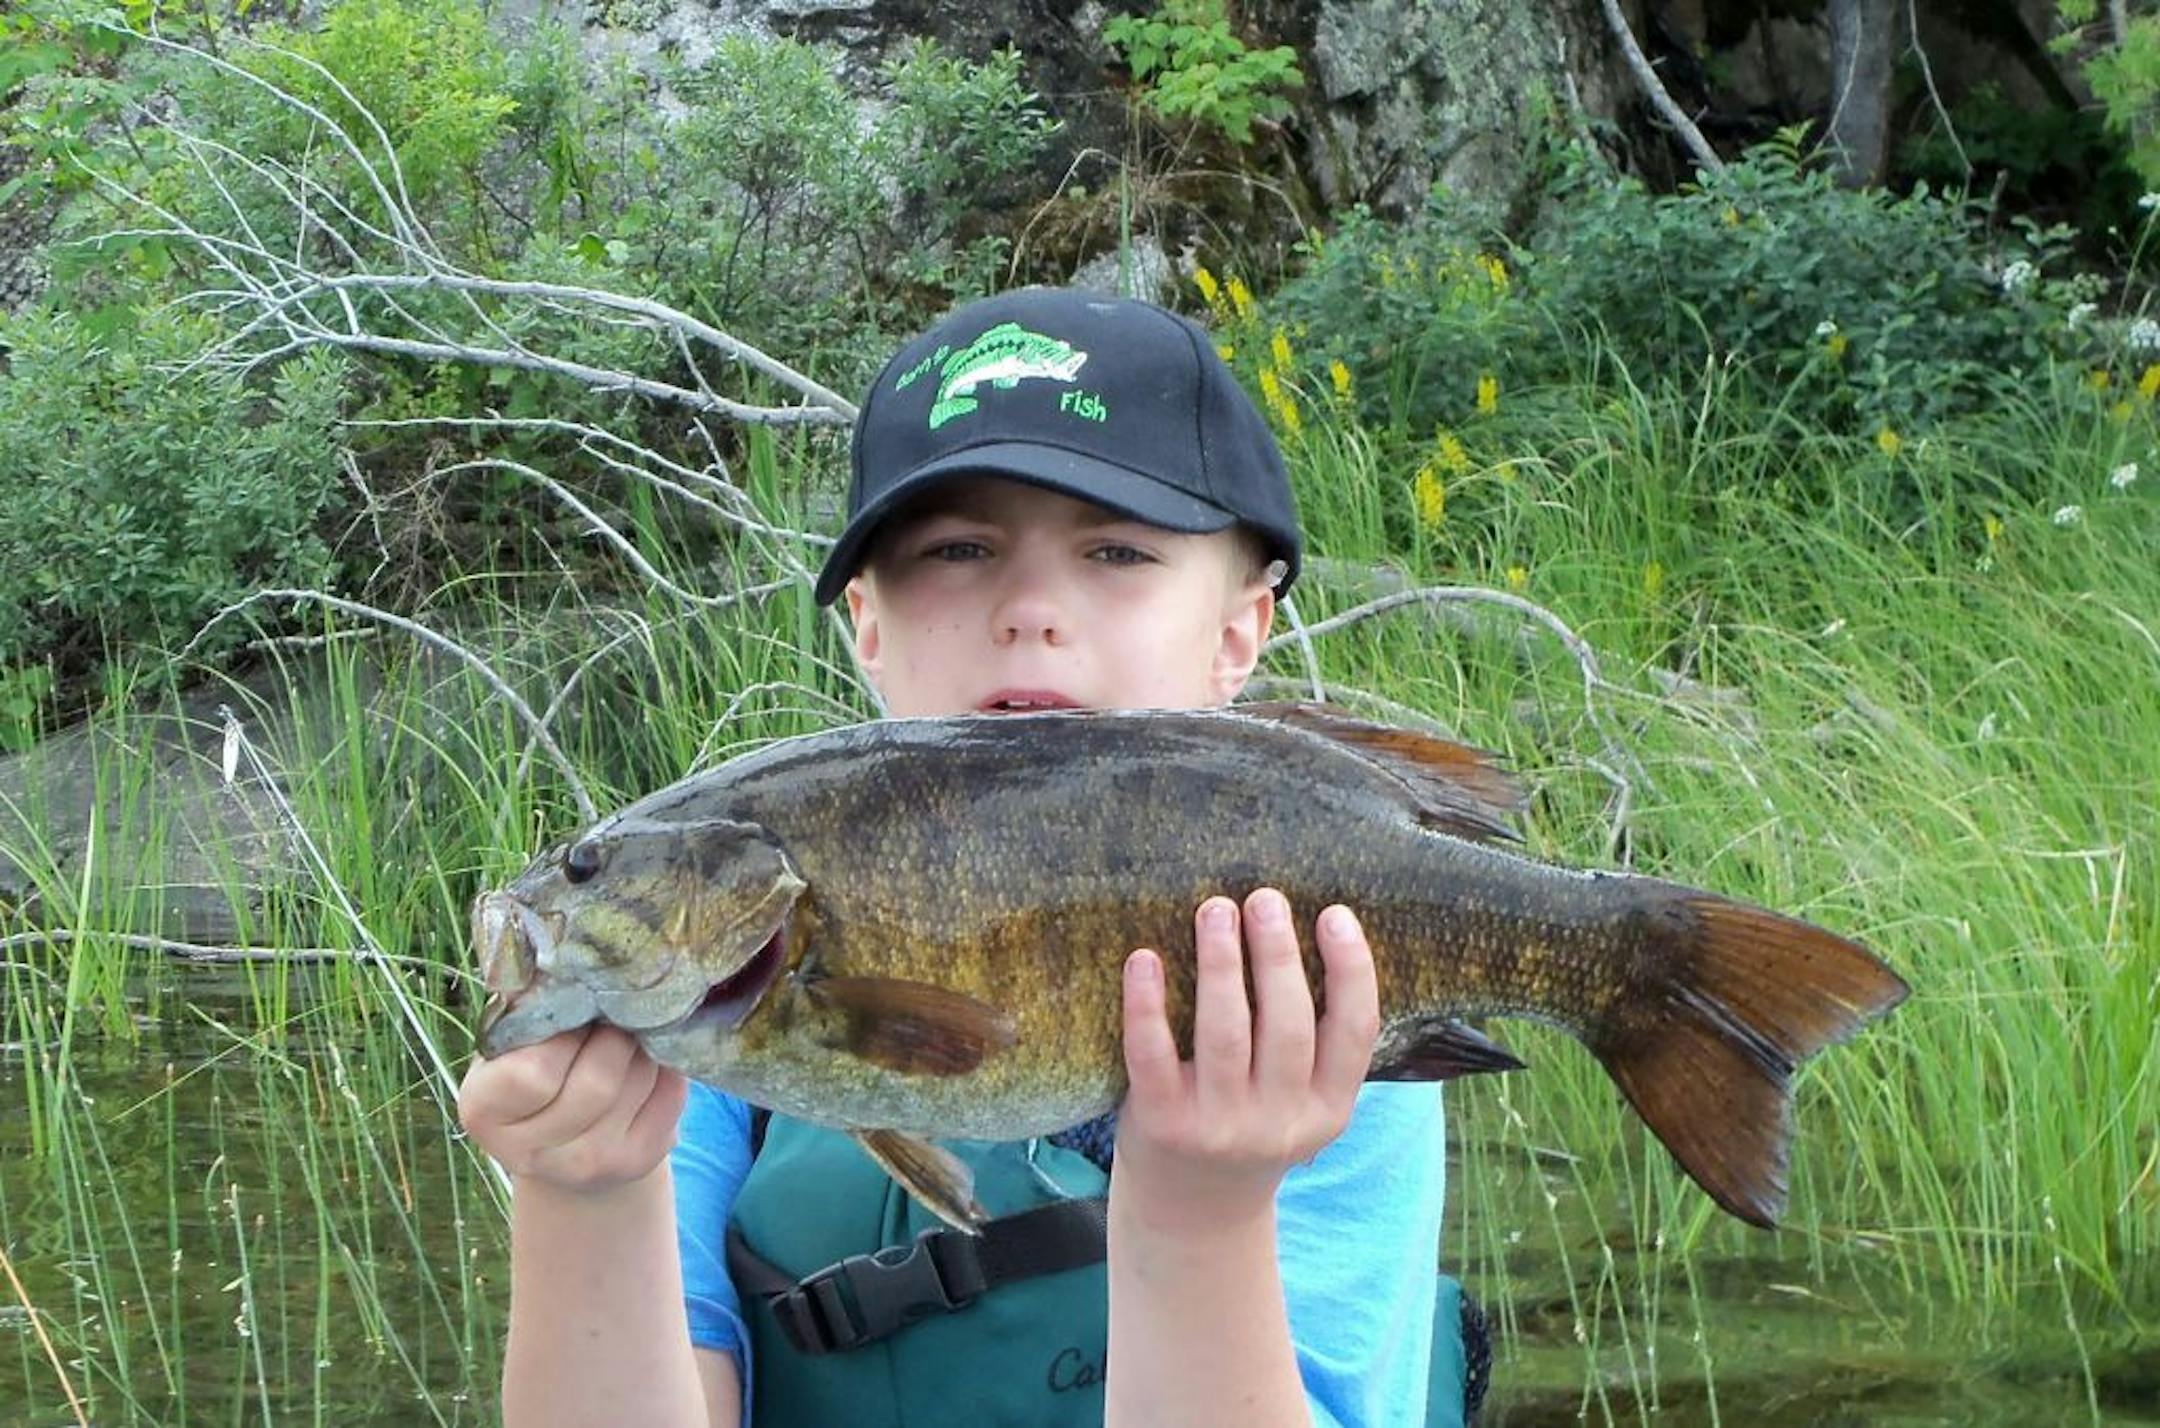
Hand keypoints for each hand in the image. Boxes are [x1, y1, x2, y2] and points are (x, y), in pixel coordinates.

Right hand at [457, 1025, 688, 1194]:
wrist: (562, 1138)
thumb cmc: (532, 1065)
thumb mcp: (514, 1042)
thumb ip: (533, 1013)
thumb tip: (577, 970)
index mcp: (484, 1110)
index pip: (533, 1072)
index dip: (562, 1032)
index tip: (569, 1014)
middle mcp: (530, 1153)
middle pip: (598, 1080)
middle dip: (614, 1033)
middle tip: (611, 1015)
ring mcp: (586, 1166)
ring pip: (638, 1081)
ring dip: (643, 1044)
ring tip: (628, 1035)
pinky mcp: (636, 1163)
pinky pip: (670, 1096)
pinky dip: (666, 1068)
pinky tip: (647, 1061)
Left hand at [1113, 889, 1380, 1233]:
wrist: (1192, 1214)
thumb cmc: (1247, 1129)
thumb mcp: (1299, 1104)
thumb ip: (1311, 1043)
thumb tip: (1301, 932)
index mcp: (1326, 1109)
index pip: (1354, 1032)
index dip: (1351, 970)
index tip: (1334, 914)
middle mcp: (1278, 1122)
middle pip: (1287, 1025)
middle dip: (1277, 955)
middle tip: (1264, 898)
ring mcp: (1219, 1126)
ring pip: (1224, 1032)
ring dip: (1221, 964)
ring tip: (1215, 909)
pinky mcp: (1161, 1124)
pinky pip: (1151, 1055)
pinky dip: (1147, 1004)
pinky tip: (1144, 958)